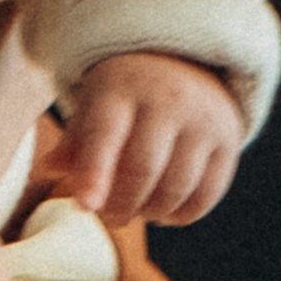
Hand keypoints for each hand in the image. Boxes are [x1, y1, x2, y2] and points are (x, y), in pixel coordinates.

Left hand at [37, 49, 241, 223]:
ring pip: (176, 187)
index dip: (94, 173)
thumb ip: (73, 141)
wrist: (184, 63)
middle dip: (120, 206)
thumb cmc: (123, 96)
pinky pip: (207, 193)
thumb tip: (51, 167)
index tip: (85, 206)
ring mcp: (202, 119)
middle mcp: (167, 100)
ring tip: (136, 210)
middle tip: (109, 217)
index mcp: (121, 89)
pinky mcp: (229, 139)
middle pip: (142, 169)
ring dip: (150, 212)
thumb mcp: (93, 106)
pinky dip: (182, 215)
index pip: (105, 134)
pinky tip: (164, 212)